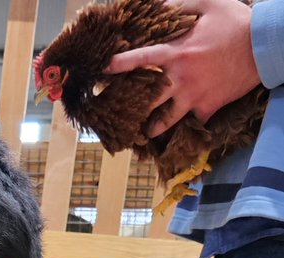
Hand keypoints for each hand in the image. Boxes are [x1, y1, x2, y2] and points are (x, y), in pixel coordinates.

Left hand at [106, 0, 258, 134]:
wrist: (264, 45)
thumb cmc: (235, 21)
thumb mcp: (208, 3)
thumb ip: (179, 5)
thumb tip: (158, 6)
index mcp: (177, 52)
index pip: (142, 58)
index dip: (121, 65)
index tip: (104, 71)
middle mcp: (181, 78)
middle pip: (147, 99)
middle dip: (130, 107)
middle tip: (118, 113)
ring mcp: (194, 96)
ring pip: (165, 120)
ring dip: (152, 128)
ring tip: (142, 133)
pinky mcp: (208, 107)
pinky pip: (192, 123)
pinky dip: (185, 127)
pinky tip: (177, 134)